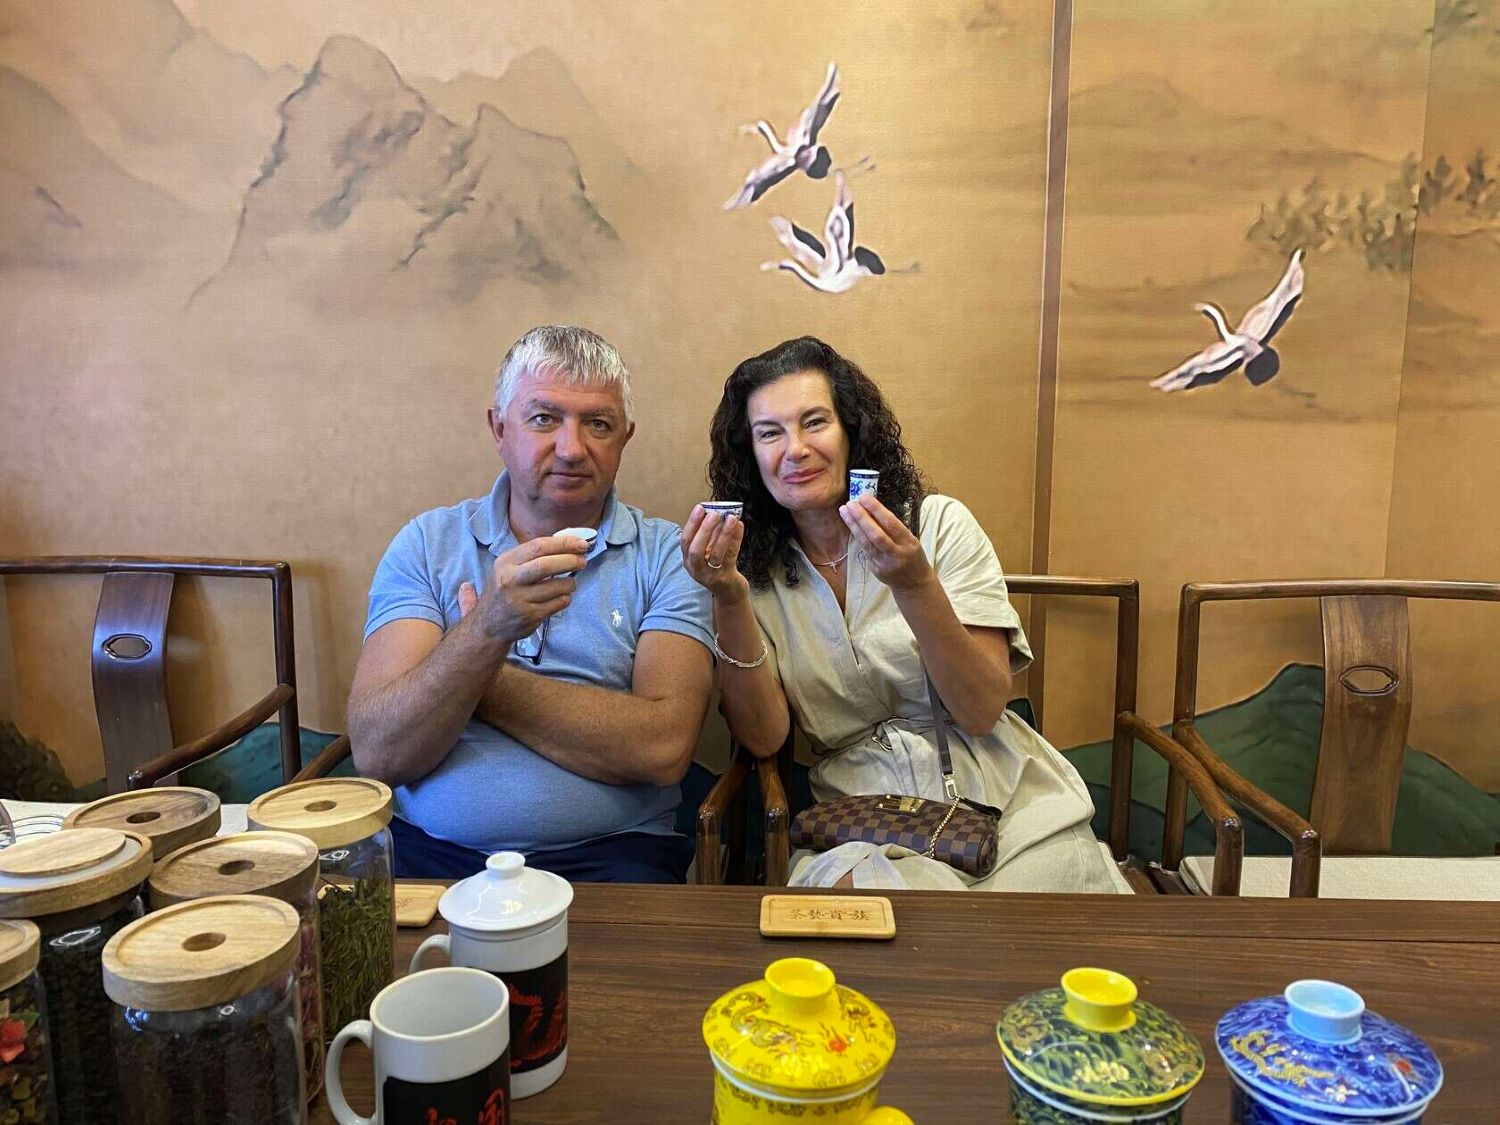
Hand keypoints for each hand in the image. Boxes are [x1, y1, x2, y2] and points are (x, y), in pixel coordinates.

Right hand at [458, 535, 587, 643]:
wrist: (488, 625)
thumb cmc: (503, 591)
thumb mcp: (507, 568)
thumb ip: (531, 557)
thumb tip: (566, 544)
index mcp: (506, 562)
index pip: (539, 546)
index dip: (563, 543)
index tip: (580, 543)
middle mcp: (510, 579)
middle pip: (546, 565)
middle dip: (570, 560)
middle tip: (582, 561)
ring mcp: (520, 599)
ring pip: (556, 586)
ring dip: (570, 583)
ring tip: (571, 583)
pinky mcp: (530, 616)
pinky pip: (558, 603)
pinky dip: (565, 598)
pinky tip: (562, 596)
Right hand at [680, 505, 749, 604]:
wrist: (729, 592)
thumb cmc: (717, 567)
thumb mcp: (709, 551)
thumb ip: (711, 534)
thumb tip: (718, 511)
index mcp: (688, 560)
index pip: (685, 541)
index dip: (692, 524)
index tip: (700, 508)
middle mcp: (696, 569)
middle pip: (695, 550)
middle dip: (704, 530)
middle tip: (714, 514)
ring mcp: (711, 575)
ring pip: (715, 554)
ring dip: (723, 534)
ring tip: (730, 518)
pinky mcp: (726, 577)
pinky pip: (731, 556)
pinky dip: (735, 539)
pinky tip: (739, 526)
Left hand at [839, 493, 933, 591]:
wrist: (914, 584)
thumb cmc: (913, 556)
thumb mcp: (911, 540)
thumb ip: (894, 528)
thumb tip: (873, 508)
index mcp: (909, 544)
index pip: (891, 524)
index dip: (877, 510)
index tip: (865, 497)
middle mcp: (896, 554)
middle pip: (876, 535)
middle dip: (862, 518)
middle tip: (851, 503)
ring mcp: (884, 563)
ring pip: (866, 542)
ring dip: (854, 525)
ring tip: (844, 510)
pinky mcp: (875, 569)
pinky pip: (865, 549)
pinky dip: (857, 535)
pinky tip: (850, 523)